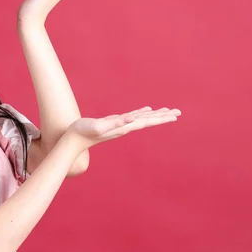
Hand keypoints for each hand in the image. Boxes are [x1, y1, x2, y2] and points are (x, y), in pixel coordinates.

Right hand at [67, 106, 181, 151]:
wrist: (73, 140)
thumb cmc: (83, 132)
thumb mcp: (98, 126)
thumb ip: (114, 123)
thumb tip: (131, 119)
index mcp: (124, 127)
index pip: (146, 122)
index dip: (160, 118)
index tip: (174, 115)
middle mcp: (124, 127)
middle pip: (148, 121)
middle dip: (163, 117)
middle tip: (178, 113)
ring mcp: (120, 126)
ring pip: (141, 119)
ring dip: (154, 115)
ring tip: (166, 112)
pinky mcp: (113, 123)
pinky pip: (131, 117)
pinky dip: (140, 113)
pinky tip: (144, 111)